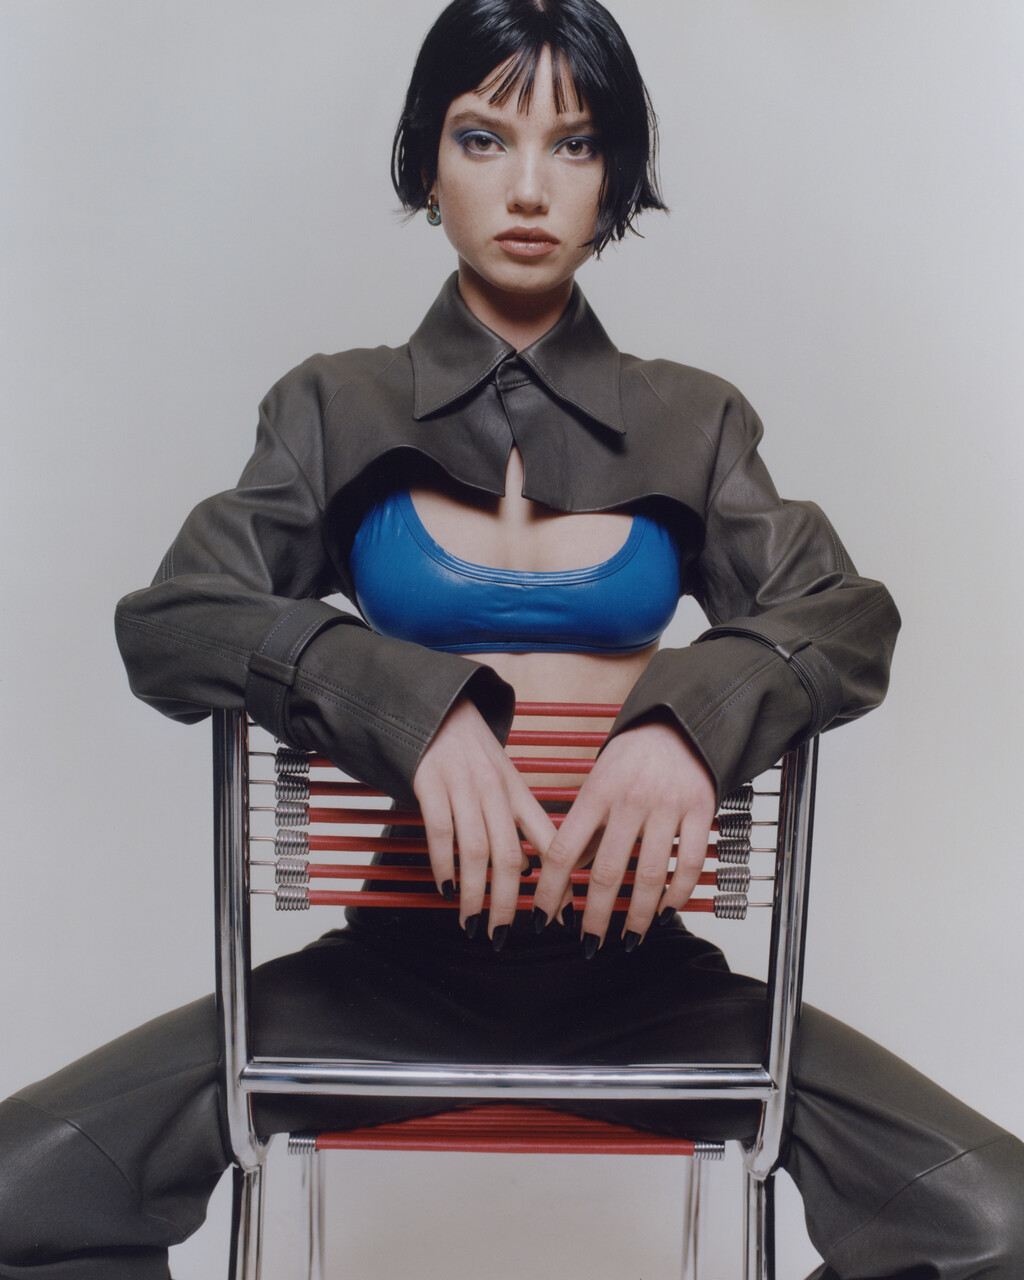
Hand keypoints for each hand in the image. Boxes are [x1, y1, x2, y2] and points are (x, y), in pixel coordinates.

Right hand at [413, 698, 557, 941]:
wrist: (440, 709)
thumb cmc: (474, 753)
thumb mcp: (505, 781)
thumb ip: (519, 821)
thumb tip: (531, 870)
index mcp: (518, 791)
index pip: (547, 839)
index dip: (558, 880)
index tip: (562, 917)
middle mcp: (495, 791)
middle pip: (510, 855)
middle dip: (508, 901)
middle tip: (504, 934)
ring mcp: (463, 787)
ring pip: (477, 849)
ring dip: (475, 892)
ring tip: (473, 922)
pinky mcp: (430, 784)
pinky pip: (441, 831)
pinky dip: (445, 864)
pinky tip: (446, 888)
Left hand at [531, 720, 716, 952]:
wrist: (680, 723)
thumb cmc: (633, 755)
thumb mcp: (599, 781)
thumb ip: (587, 825)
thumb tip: (569, 872)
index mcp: (596, 792)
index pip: (564, 849)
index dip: (550, 889)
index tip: (544, 917)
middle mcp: (629, 800)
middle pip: (607, 872)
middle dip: (596, 915)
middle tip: (590, 942)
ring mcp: (666, 806)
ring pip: (650, 874)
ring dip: (638, 915)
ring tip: (629, 936)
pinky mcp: (700, 810)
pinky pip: (688, 863)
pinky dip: (678, 893)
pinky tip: (668, 909)